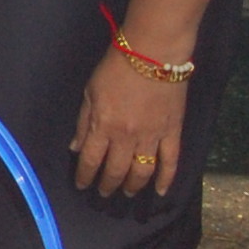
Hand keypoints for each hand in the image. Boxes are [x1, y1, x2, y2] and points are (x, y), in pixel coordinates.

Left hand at [71, 49, 188, 196]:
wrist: (153, 53)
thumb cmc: (116, 68)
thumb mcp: (90, 91)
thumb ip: (83, 122)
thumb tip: (75, 147)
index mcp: (103, 126)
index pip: (90, 160)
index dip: (84, 176)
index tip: (81, 185)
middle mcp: (126, 137)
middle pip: (115, 170)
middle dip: (108, 185)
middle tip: (104, 194)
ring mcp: (151, 137)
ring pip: (141, 171)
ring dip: (133, 186)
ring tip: (127, 193)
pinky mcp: (172, 132)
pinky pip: (170, 161)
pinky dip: (166, 179)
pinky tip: (160, 191)